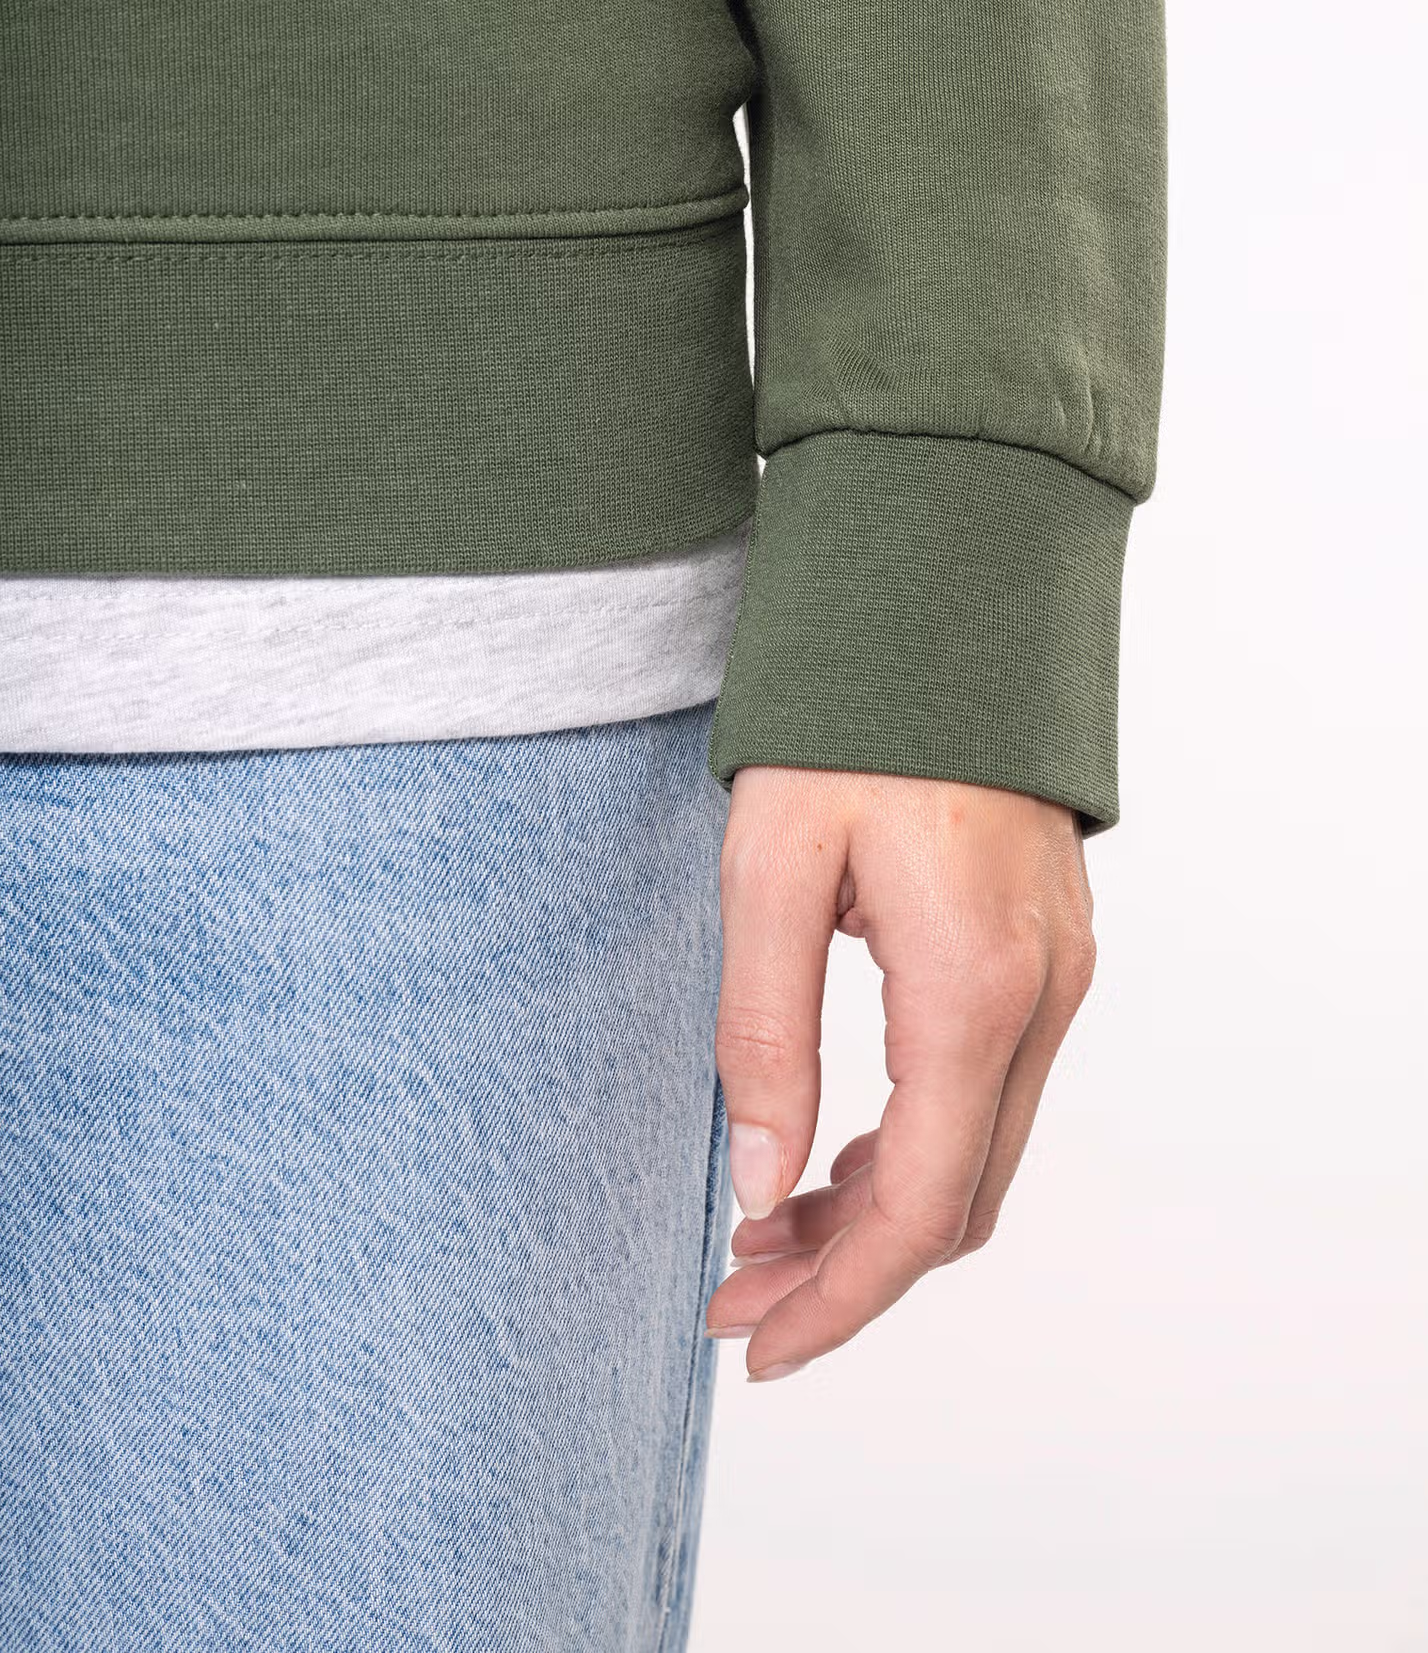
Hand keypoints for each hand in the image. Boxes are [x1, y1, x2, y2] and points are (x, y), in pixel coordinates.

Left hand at [705, 765, 1097, 1380]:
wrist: (942, 604)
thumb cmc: (849, 720)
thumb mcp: (770, 868)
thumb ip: (765, 1032)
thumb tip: (764, 1184)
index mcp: (972, 988)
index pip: (920, 1209)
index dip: (841, 1301)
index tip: (758, 1347)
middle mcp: (1040, 998)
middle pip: (960, 1202)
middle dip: (849, 1271)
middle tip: (735, 1294)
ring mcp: (1056, 974)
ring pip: (980, 1153)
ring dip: (880, 1212)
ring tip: (768, 1231)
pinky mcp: (1044, 951)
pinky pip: (992, 1093)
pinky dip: (915, 1147)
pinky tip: (836, 1153)